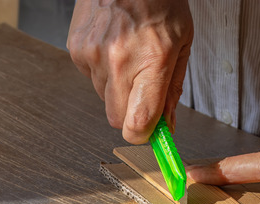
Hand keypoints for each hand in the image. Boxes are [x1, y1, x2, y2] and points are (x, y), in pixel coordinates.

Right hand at [67, 0, 192, 143]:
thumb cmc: (159, 0)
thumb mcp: (182, 43)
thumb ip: (172, 90)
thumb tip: (165, 126)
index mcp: (153, 60)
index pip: (138, 123)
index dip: (143, 135)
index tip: (150, 133)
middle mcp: (120, 61)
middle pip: (117, 119)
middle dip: (131, 112)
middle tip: (142, 91)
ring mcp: (94, 55)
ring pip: (102, 98)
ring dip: (116, 87)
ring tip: (128, 55)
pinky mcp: (77, 49)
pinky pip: (89, 77)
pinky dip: (101, 69)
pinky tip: (113, 45)